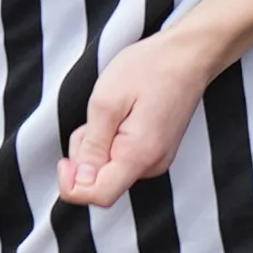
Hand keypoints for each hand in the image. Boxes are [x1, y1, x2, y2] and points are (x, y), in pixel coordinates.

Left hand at [54, 25, 228, 208]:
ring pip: (110, 171)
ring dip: (96, 147)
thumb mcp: (106, 102)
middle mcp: (153, 164)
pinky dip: (110, 143)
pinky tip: (119, 117)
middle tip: (91, 122)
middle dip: (83, 158)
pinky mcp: (157, 151)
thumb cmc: (149, 70)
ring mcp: (157, 158)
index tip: (64, 162)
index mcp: (140, 154)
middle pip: (102, 184)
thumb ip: (91, 146)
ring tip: (108, 114)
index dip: (73, 186)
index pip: (100, 196)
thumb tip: (81, 181)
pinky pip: (122, 160)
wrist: (189, 56)